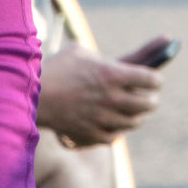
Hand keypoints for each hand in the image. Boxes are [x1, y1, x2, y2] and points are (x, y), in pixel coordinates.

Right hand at [37, 45, 161, 146]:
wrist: (32, 94)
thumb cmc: (56, 68)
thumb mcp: (81, 52)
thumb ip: (108, 56)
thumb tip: (131, 52)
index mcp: (112, 74)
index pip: (151, 79)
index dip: (156, 79)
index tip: (155, 80)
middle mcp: (112, 98)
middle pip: (148, 103)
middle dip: (151, 100)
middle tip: (150, 98)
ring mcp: (102, 118)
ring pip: (134, 122)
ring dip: (138, 116)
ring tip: (136, 113)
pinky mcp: (91, 133)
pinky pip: (114, 136)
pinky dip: (118, 130)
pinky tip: (116, 125)